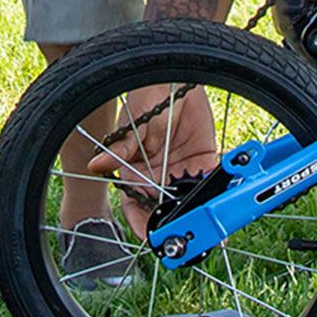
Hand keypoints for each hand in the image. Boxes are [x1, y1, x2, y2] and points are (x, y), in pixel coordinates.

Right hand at [88, 81, 219, 238]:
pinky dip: (216, 195)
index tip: (152, 237)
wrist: (175, 77)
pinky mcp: (203, 160)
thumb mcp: (131, 126)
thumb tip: (96, 165)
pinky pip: (210, 182)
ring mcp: (182, 170)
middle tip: (186, 238)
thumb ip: (120, 150)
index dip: (143, 224)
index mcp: (136, 173)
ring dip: (198, 214)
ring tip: (209, 231)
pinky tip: (220, 204)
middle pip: (166, 209)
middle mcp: (159, 176)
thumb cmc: (146, 99)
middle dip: (175, 224)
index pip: (136, 206)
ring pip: (189, 200)